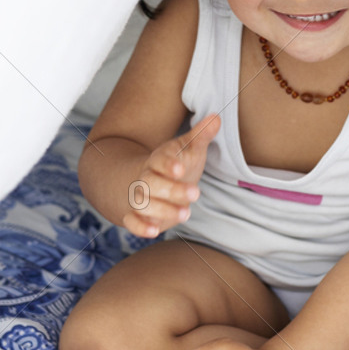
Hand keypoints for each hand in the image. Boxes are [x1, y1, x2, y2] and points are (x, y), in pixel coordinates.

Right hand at [122, 114, 220, 238]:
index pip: (159, 160)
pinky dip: (139, 227)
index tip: (181, 168)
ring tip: (186, 213)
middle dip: (172, 190)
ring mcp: (140, 197)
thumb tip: (216, 118)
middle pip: (150, 184)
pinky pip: (132, 222)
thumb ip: (201, 136)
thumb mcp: (189, 149)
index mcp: (158, 160)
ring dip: (162, 210)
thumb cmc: (178, 165)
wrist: (155, 181)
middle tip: (196, 193)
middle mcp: (145, 178)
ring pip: (142, 204)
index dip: (168, 164)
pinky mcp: (138, 216)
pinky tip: (154, 231)